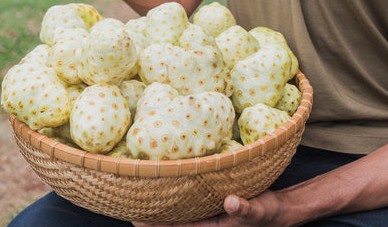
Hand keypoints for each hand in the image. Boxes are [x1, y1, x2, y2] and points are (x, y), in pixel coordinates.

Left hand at [132, 191, 281, 226]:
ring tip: (140, 194)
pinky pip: (189, 201)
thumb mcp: (259, 210)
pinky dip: (176, 195)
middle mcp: (206, 222)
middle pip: (174, 221)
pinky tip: (167, 184)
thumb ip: (246, 208)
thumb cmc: (268, 213)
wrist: (278, 211)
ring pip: (179, 211)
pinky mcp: (211, 202)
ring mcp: (207, 212)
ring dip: (162, 205)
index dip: (158, 226)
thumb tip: (231, 201)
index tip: (136, 220)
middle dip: (152, 217)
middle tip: (128, 205)